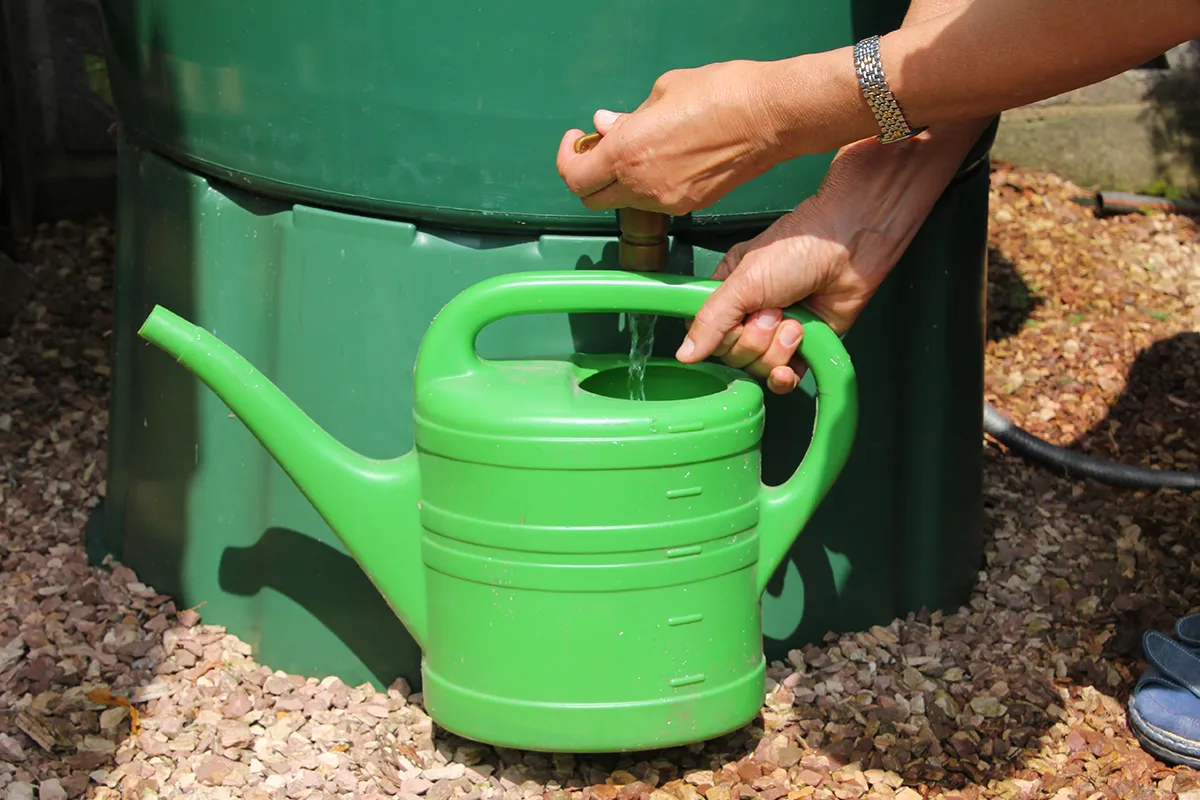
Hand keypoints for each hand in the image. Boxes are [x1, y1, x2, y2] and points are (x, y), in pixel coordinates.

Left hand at [555, 60, 802, 214]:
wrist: (770, 117)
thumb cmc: (721, 94)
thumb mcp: (663, 91)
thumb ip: (627, 117)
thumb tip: (605, 125)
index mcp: (628, 153)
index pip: (575, 177)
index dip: (567, 159)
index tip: (576, 141)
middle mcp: (642, 185)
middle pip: (593, 199)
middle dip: (587, 176)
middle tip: (597, 150)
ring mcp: (667, 201)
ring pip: (624, 202)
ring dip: (618, 181)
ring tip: (636, 149)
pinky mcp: (690, 205)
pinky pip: (654, 201)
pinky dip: (646, 185)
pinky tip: (663, 159)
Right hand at [676, 201, 883, 394]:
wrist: (849, 247)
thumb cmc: (797, 248)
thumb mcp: (744, 282)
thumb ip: (711, 320)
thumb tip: (685, 354)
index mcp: (728, 293)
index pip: (708, 335)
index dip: (721, 337)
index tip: (736, 319)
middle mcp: (750, 315)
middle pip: (734, 356)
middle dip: (756, 338)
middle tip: (774, 310)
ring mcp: (777, 333)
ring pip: (759, 368)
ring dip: (778, 347)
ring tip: (795, 318)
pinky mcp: (804, 347)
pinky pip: (784, 379)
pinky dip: (787, 375)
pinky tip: (793, 359)